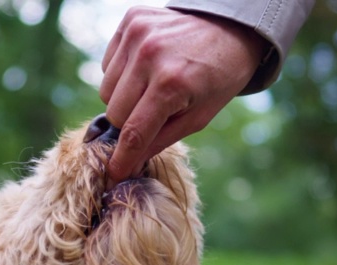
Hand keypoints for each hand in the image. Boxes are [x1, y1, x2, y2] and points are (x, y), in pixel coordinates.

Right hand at [100, 7, 267, 180]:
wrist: (231, 26)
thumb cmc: (219, 76)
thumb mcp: (199, 117)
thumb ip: (161, 140)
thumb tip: (130, 163)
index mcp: (172, 84)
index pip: (134, 132)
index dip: (122, 158)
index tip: (114, 173)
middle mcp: (150, 55)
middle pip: (115, 113)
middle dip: (130, 123)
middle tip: (153, 115)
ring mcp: (138, 33)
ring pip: (106, 90)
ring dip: (124, 98)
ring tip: (151, 88)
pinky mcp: (130, 20)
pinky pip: (108, 65)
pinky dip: (122, 74)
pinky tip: (147, 68)